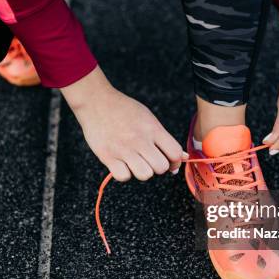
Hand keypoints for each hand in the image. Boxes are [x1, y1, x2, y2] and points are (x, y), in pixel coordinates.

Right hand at [62, 66, 184, 181]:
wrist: (96, 101)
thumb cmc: (123, 109)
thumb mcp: (148, 118)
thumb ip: (164, 138)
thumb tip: (182, 156)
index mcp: (152, 129)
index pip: (174, 153)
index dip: (175, 162)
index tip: (169, 162)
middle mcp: (139, 139)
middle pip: (161, 167)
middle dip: (157, 167)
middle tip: (149, 160)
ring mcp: (123, 149)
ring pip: (145, 175)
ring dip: (142, 171)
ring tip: (135, 162)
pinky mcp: (107, 156)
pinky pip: (123, 177)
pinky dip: (124, 173)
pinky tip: (122, 163)